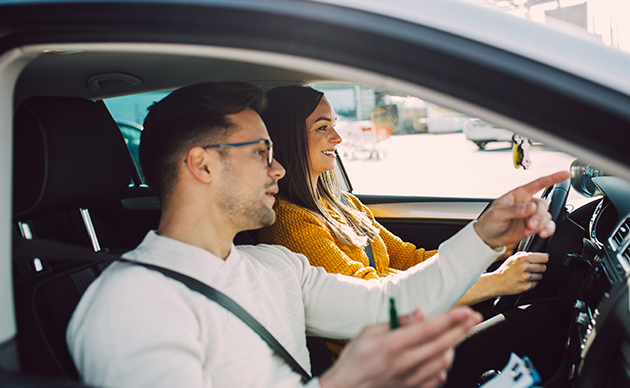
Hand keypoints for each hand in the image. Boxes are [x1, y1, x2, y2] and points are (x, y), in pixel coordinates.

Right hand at [319, 307, 482, 387]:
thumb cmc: (354, 360)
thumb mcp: (368, 331)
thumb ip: (397, 321)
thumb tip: (420, 313)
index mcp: (393, 344)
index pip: (430, 328)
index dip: (452, 318)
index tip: (466, 311)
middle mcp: (405, 363)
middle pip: (443, 344)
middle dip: (463, 329)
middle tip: (473, 318)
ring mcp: (411, 379)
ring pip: (444, 362)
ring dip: (454, 346)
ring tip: (455, 335)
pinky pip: (438, 379)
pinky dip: (445, 366)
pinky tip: (443, 358)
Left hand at [474, 171, 570, 248]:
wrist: (488, 237)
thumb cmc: (489, 221)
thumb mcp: (497, 213)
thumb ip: (514, 210)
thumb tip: (530, 207)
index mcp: (519, 194)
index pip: (538, 183)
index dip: (553, 178)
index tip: (565, 174)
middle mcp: (528, 203)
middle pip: (543, 204)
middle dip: (539, 216)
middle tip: (530, 224)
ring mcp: (532, 216)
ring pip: (547, 216)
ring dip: (541, 225)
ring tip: (529, 231)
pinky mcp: (534, 227)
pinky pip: (548, 226)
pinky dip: (547, 230)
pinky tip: (540, 234)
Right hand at [488, 252, 548, 295]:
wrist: (496, 282)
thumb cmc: (505, 270)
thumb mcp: (513, 258)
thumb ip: (527, 254)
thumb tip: (545, 255)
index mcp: (522, 258)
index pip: (543, 258)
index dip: (543, 260)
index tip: (541, 261)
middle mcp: (525, 267)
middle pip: (543, 267)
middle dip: (539, 268)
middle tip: (530, 269)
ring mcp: (526, 277)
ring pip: (540, 276)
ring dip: (535, 276)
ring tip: (525, 275)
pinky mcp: (527, 286)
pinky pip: (536, 283)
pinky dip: (531, 283)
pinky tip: (523, 281)